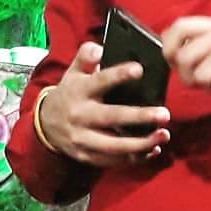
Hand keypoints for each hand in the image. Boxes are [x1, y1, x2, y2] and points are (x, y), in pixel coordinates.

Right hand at [38, 42, 170, 166]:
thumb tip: (99, 50)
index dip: (119, 75)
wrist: (45, 122)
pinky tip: (153, 149)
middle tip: (164, 115)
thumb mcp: (74, 70)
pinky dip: (134, 158)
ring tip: (164, 135)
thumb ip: (86, 56)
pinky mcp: (86, 155)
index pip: (100, 81)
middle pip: (112, 117)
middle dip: (140, 117)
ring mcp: (82, 138)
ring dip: (141, 144)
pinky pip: (112, 161)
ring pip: (114, 146)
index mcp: (79, 90)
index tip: (139, 69)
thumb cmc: (70, 92)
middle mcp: (80, 115)